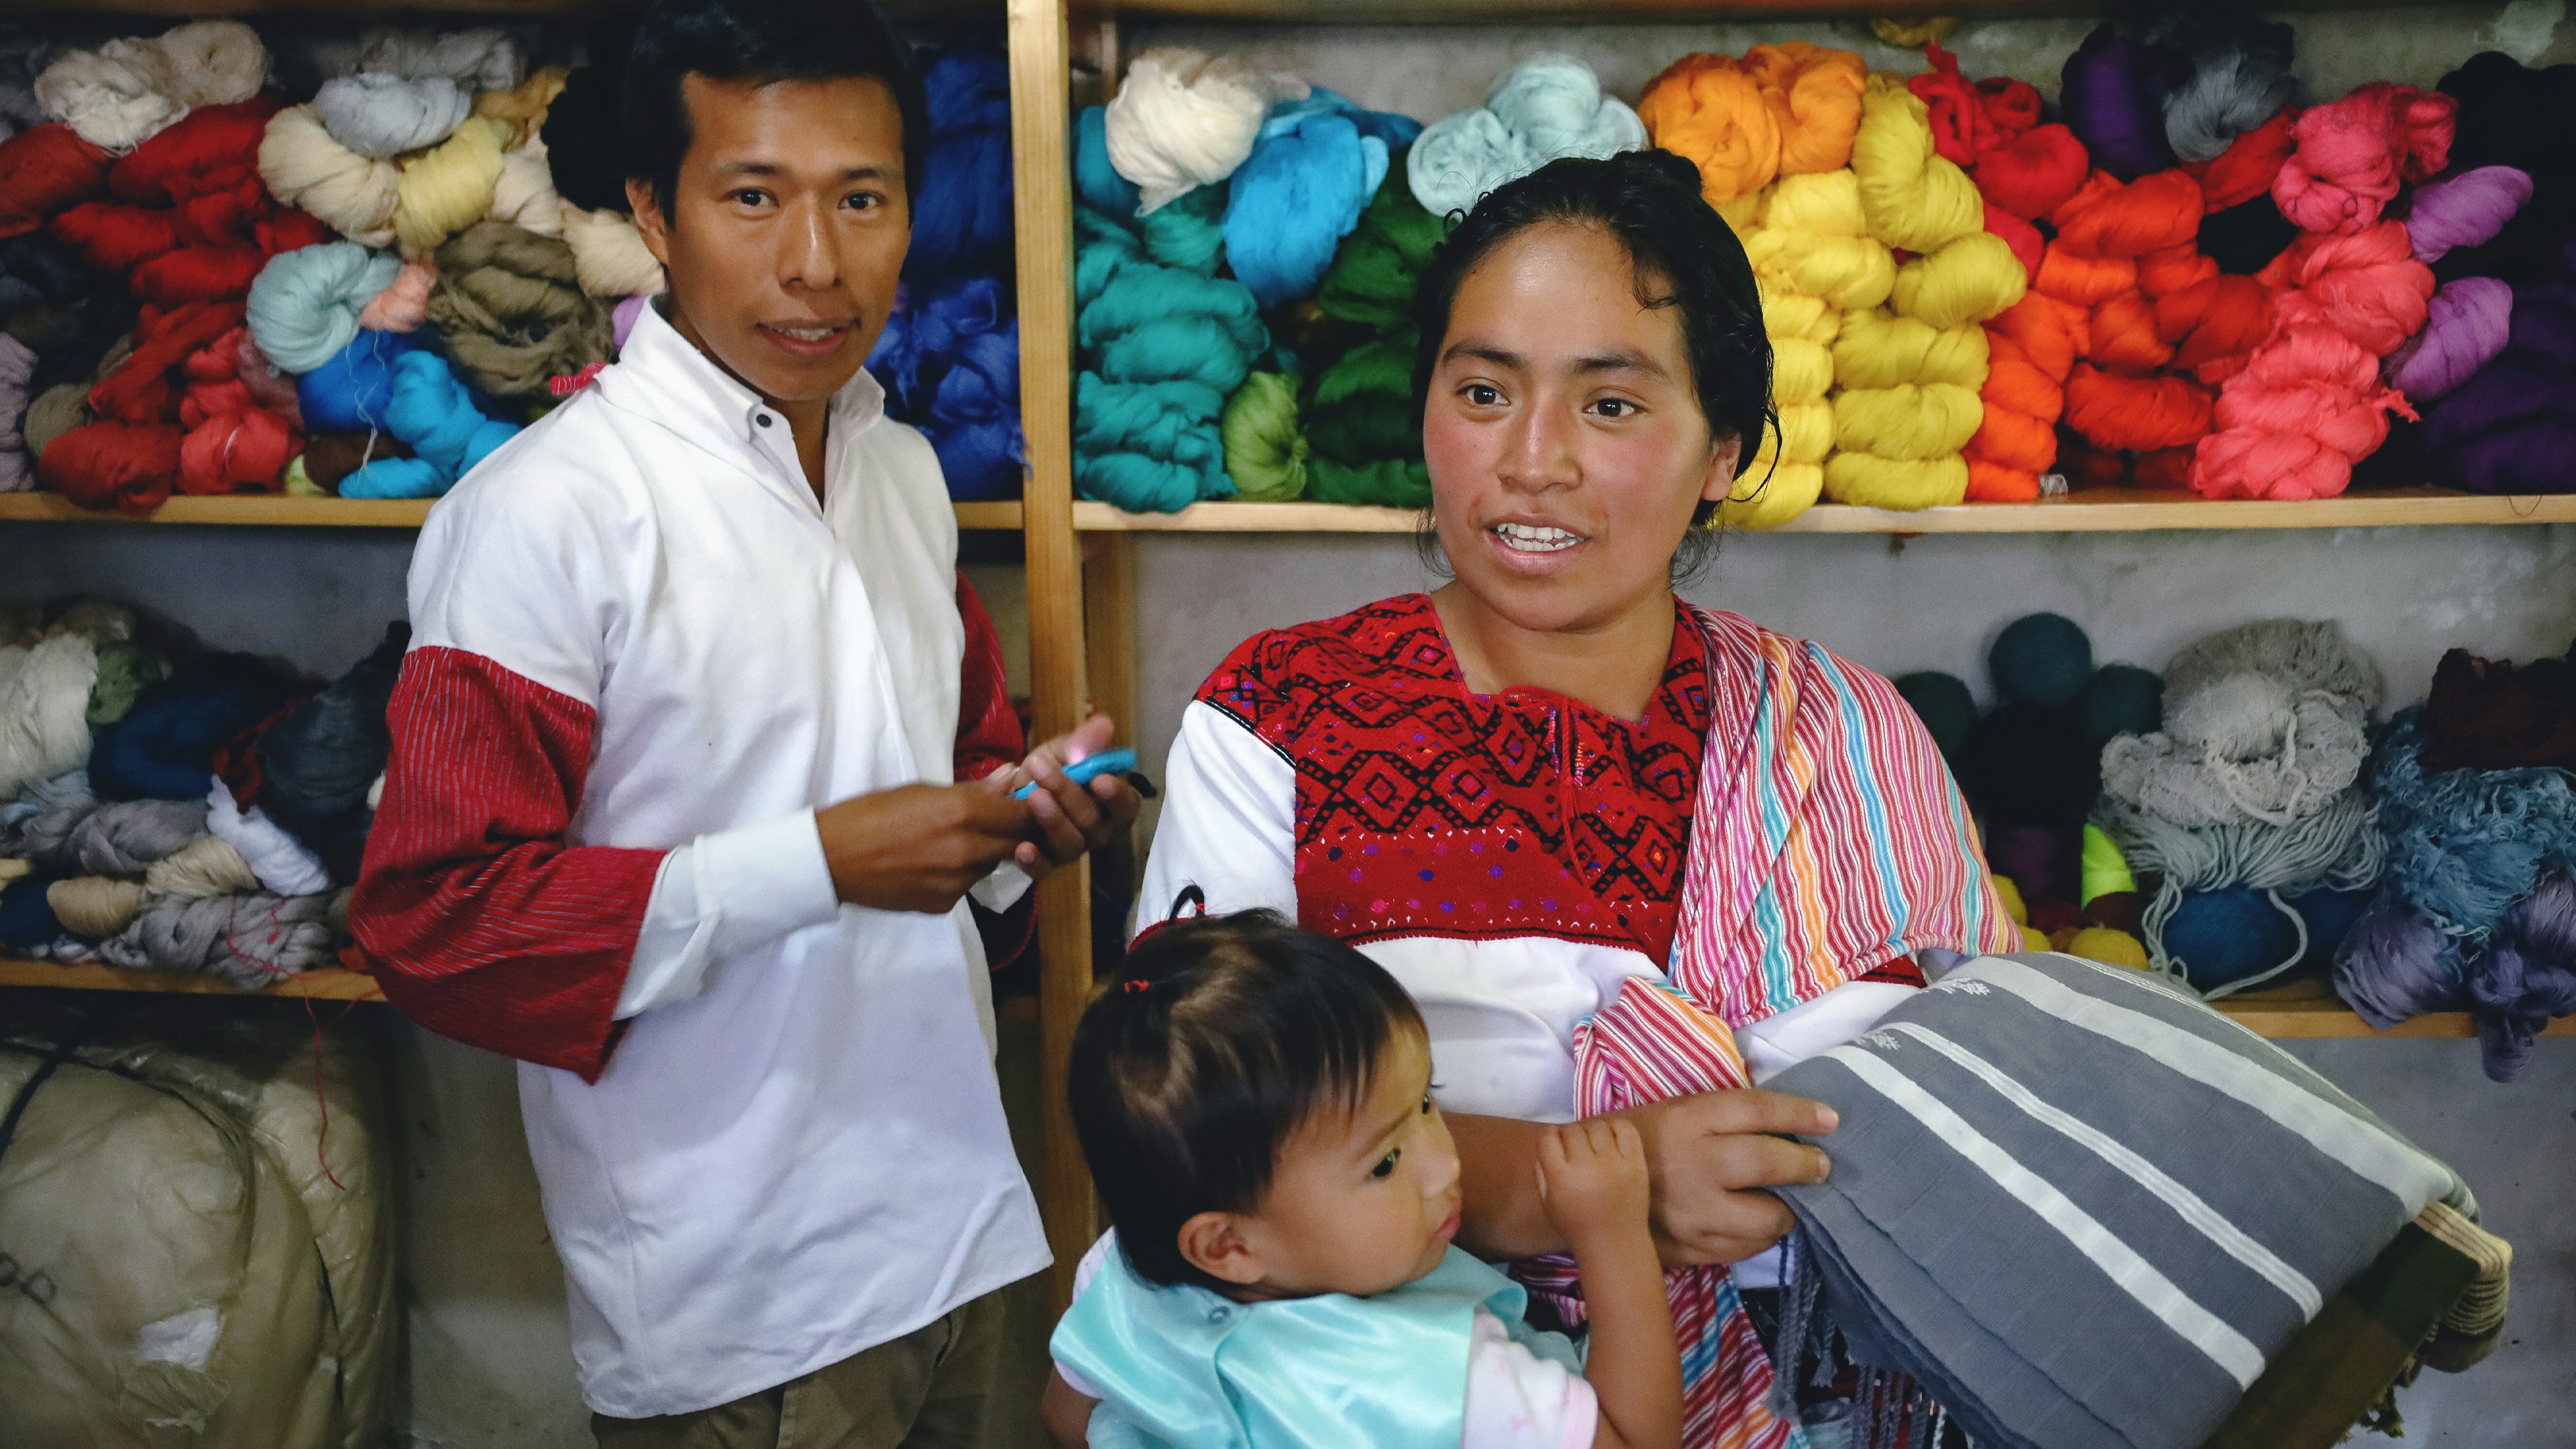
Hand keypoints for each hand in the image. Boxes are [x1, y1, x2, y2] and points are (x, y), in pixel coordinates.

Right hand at [816, 783, 1032, 911]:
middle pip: (1016, 844)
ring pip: (990, 866)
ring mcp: (957, 882)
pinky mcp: (944, 904)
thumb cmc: (871, 813)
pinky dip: (959, 875)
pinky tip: (930, 863)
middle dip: (1011, 833)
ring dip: (984, 854)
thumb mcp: (923, 790)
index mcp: (964, 812)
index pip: (1023, 815)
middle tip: (992, 823)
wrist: (831, 859)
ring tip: (949, 841)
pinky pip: (966, 886)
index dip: (1027, 810)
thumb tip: (1011, 778)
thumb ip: (974, 790)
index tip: (1022, 805)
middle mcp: (968, 850)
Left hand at [982, 714, 1142, 876]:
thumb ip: (1083, 743)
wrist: (1014, 794)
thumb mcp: (1063, 752)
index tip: (1099, 779)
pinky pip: (1044, 869)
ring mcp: (1072, 850)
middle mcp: (1098, 831)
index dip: (1116, 795)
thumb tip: (1105, 724)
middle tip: (1041, 766)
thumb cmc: (1050, 772)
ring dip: (1053, 819)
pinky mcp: (1046, 864)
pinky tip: (1022, 848)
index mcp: (1112, 805)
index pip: (1126, 805)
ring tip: (1033, 796)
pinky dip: (1034, 861)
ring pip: (1071, 843)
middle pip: (1093, 821)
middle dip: (1068, 792)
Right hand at [1536, 1117, 1652, 1252]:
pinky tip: (1610, 1138)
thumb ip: (1542, 1171)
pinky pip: (1624, 1129)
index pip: (1548, 1137)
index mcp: (1561, 1178)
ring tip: (1593, 1145)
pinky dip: (1615, 1127)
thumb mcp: (1548, 1203)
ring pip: (1596, 1126)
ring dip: (1591, 1131)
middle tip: (1575, 1148)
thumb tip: (1548, 1142)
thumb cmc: (1577, 1226)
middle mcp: (1587, 1166)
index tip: (1555, 1144)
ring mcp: (1614, 1163)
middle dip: (1569, 1135)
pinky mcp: (1636, 1163)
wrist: (1615, 1244)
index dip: (1550, 1137)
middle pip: (1572, 1130)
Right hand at [1619, 1090, 1836, 1267]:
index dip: (1800, 1114)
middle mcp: (1692, 1165)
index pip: (1757, 1111)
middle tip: (1820, 1168)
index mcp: (1687, 1121)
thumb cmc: (1638, 1142)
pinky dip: (1758, 1237)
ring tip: (1784, 1204)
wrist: (1583, 1188)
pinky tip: (1755, 1226)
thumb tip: (1790, 1127)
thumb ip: (1725, 1119)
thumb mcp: (1677, 1113)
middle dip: (1806, 1167)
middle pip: (1769, 1164)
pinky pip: (1744, 1249)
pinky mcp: (1689, 1249)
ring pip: (1765, 1219)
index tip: (1830, 1120)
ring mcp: (1691, 1213)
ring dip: (1785, 1212)